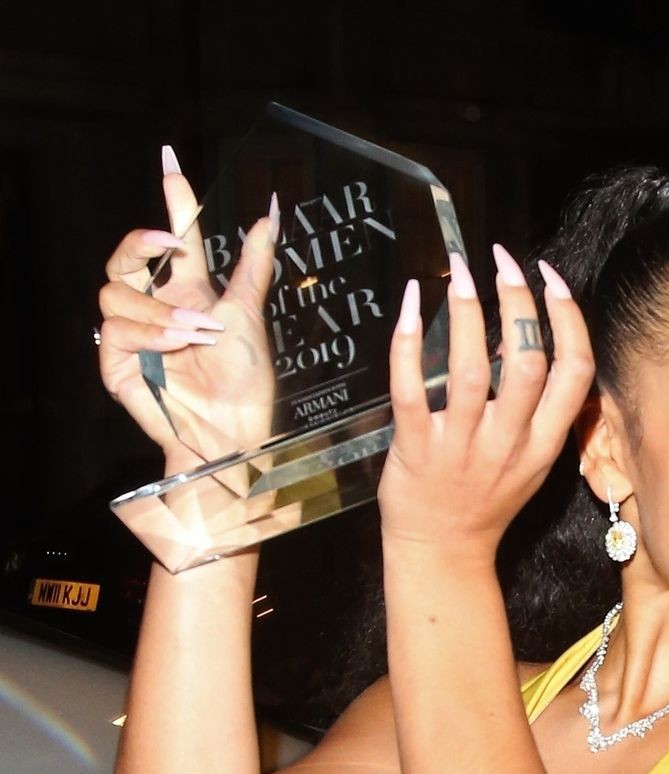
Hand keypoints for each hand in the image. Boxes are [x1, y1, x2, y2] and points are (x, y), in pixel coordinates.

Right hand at [98, 149, 278, 465]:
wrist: (235, 433)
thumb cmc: (244, 384)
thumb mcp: (249, 316)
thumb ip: (252, 265)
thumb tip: (269, 216)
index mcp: (185, 294)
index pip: (172, 238)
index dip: (171, 200)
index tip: (171, 161)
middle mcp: (155, 309)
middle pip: (123, 256)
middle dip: (142, 243)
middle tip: (173, 244)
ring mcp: (134, 337)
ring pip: (116, 293)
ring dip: (160, 309)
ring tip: (197, 330)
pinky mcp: (118, 365)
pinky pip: (117, 330)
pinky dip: (150, 333)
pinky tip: (178, 343)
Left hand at [378, 244, 594, 556]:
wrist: (442, 553)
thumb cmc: (485, 501)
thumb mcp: (531, 462)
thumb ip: (540, 410)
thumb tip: (532, 338)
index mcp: (544, 444)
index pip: (574, 372)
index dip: (568, 318)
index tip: (551, 278)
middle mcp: (508, 443)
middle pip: (528, 362)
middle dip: (519, 301)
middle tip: (503, 261)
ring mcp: (462, 446)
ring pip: (472, 370)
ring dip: (468, 311)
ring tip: (461, 269)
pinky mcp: (417, 447)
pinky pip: (411, 389)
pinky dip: (408, 342)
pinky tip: (412, 303)